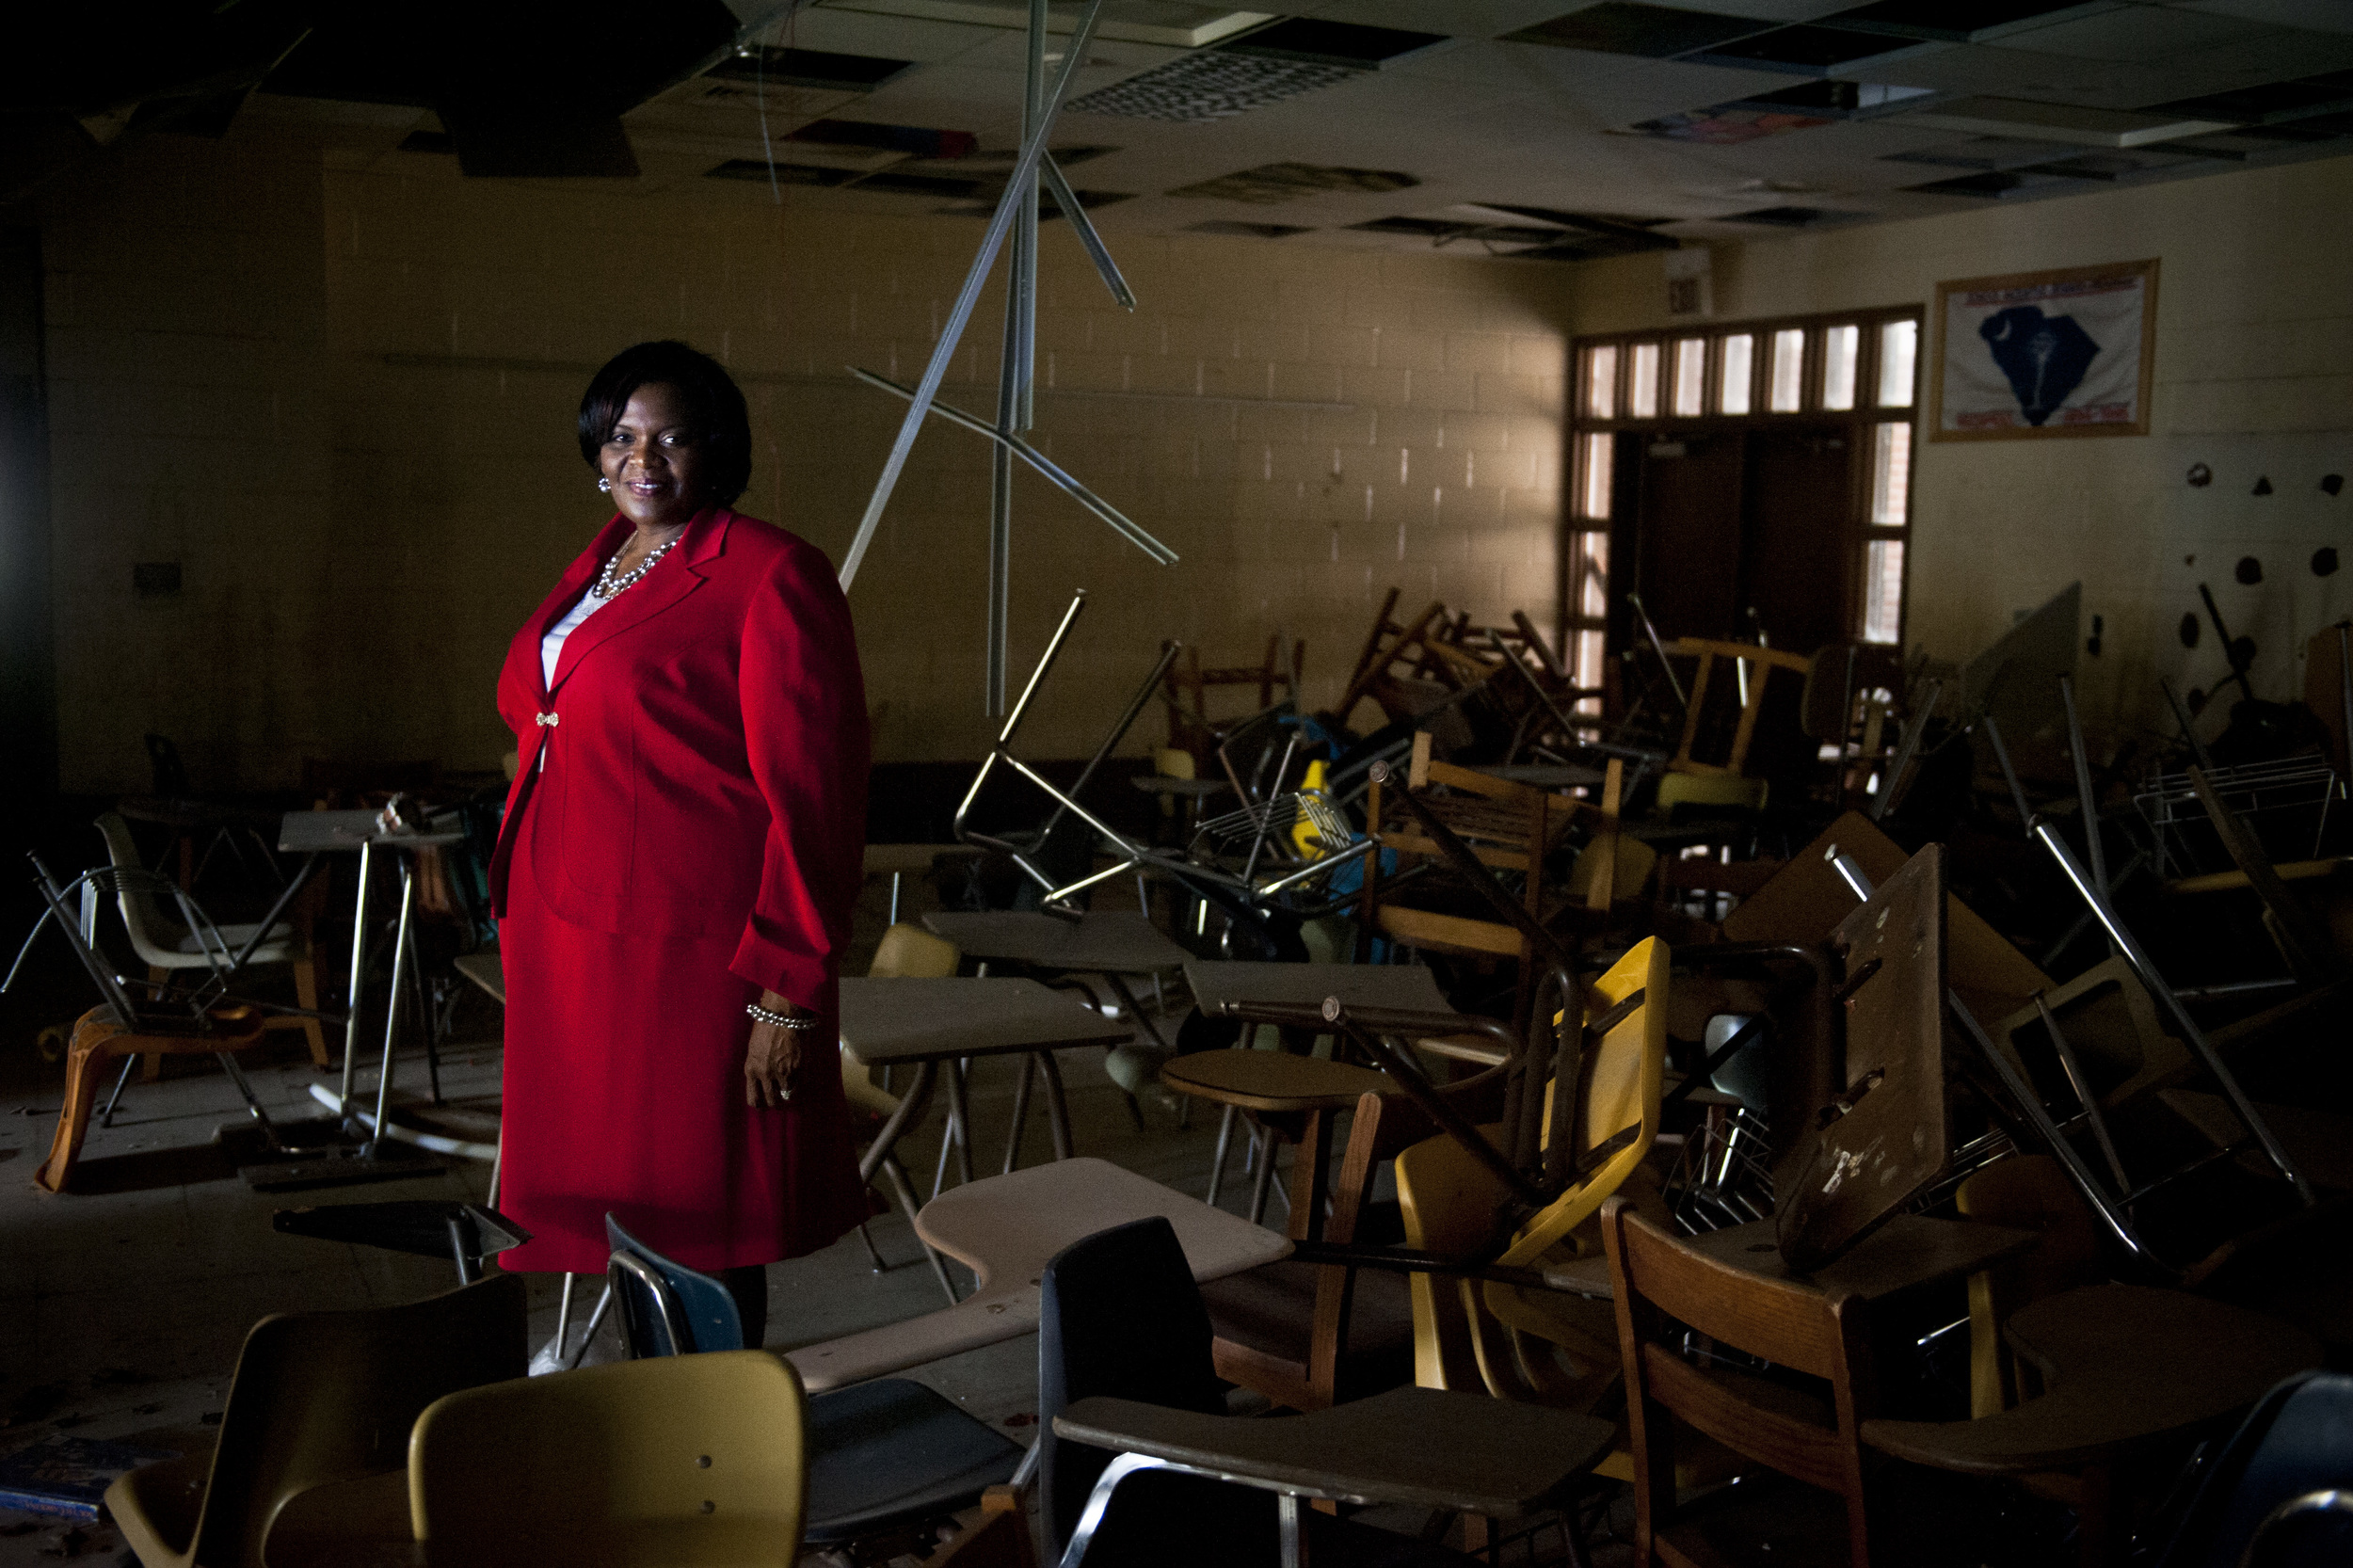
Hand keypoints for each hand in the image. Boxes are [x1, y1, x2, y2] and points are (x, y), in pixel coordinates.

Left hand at [745, 989, 815, 1107]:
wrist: (783, 1014)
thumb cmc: (766, 1026)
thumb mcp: (754, 1049)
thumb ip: (757, 1066)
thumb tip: (764, 1079)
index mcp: (751, 1069)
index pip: (753, 1099)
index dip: (760, 1104)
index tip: (764, 1104)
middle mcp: (766, 1074)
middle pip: (772, 1100)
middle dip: (776, 1102)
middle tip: (781, 1100)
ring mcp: (783, 1072)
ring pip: (788, 1095)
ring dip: (790, 1093)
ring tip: (792, 1089)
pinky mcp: (799, 1067)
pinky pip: (801, 1084)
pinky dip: (802, 1083)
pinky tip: (801, 1076)